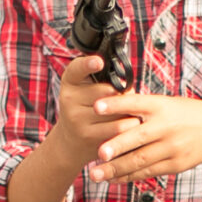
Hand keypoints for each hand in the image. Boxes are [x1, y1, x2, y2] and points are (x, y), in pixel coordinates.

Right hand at [53, 55, 139, 172]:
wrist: (71, 140)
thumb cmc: (86, 106)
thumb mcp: (85, 88)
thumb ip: (102, 80)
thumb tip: (126, 88)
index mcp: (70, 81)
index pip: (78, 68)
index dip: (88, 64)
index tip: (99, 62)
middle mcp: (69, 99)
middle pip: (108, 90)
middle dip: (123, 93)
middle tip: (126, 98)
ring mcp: (76, 118)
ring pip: (116, 110)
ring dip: (129, 110)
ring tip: (130, 111)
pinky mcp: (87, 136)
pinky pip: (118, 127)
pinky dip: (129, 124)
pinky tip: (131, 124)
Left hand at [88, 89, 201, 184]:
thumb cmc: (183, 114)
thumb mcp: (166, 103)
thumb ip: (141, 107)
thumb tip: (109, 104)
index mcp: (161, 106)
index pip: (136, 103)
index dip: (116, 105)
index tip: (96, 106)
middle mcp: (166, 127)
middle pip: (139, 137)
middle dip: (118, 146)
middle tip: (98, 153)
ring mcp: (171, 148)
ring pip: (140, 160)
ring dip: (116, 168)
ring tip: (95, 174)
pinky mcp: (174, 165)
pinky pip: (147, 172)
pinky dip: (128, 176)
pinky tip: (112, 179)